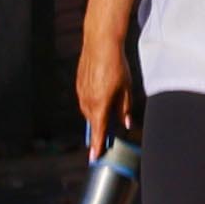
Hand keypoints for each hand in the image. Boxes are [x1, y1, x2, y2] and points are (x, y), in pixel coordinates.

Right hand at [73, 33, 132, 155]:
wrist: (100, 46)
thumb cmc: (117, 66)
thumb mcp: (126, 88)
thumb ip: (125, 108)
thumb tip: (126, 123)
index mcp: (100, 104)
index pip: (98, 130)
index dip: (97, 145)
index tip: (94, 157)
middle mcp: (87, 101)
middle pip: (93, 122)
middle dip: (99, 131)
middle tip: (106, 138)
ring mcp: (81, 93)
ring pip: (88, 112)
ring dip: (96, 117)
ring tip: (106, 118)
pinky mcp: (78, 85)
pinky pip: (85, 101)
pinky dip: (92, 105)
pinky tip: (101, 101)